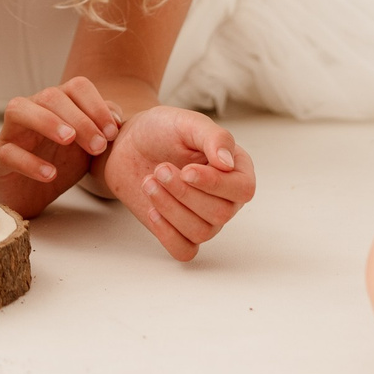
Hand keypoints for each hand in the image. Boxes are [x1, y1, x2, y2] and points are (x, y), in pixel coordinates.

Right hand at [0, 77, 124, 217]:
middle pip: (51, 95)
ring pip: (19, 110)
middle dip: (80, 118)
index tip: (112, 133)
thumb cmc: (57, 162)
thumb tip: (116, 116)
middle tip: (98, 145)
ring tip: (69, 140)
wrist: (25, 193)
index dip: (97, 105)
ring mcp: (11, 133)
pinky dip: (29, 162)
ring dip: (47, 121)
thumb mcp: (86, 146)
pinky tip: (50, 174)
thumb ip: (101, 128)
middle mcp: (31, 110)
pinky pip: (7, 152)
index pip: (76, 86)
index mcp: (56, 104)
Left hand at [98, 106, 254, 260]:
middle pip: (221, 213)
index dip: (216, 184)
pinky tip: (151, 210)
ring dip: (170, 208)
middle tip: (160, 169)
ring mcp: (205, 218)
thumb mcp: (187, 123)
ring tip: (149, 182)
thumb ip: (213, 137)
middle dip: (185, 193)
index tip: (186, 170)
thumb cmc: (162, 130)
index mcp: (236, 169)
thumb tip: (228, 164)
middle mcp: (226, 197)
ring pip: (201, 231)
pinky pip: (184, 250)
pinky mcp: (180, 232)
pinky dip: (167, 234)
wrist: (130, 145)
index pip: (243, 189)